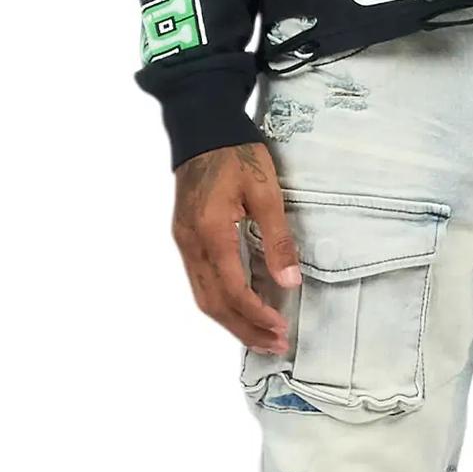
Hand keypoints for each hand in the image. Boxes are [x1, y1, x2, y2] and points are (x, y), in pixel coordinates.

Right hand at [171, 143, 300, 347]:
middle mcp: (191, 244)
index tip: (281, 329)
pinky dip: (221, 303)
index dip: (256, 315)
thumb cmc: (237, 154)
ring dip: (232, 321)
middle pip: (213, 303)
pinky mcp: (185, 238)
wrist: (202, 126)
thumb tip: (289, 281)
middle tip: (275, 344)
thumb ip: (277, 239)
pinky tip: (242, 309)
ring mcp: (184, 242)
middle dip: (244, 329)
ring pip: (203, 297)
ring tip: (261, 336)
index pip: (232, 290)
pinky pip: (200, 282)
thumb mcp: (267, 192)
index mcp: (211, 233)